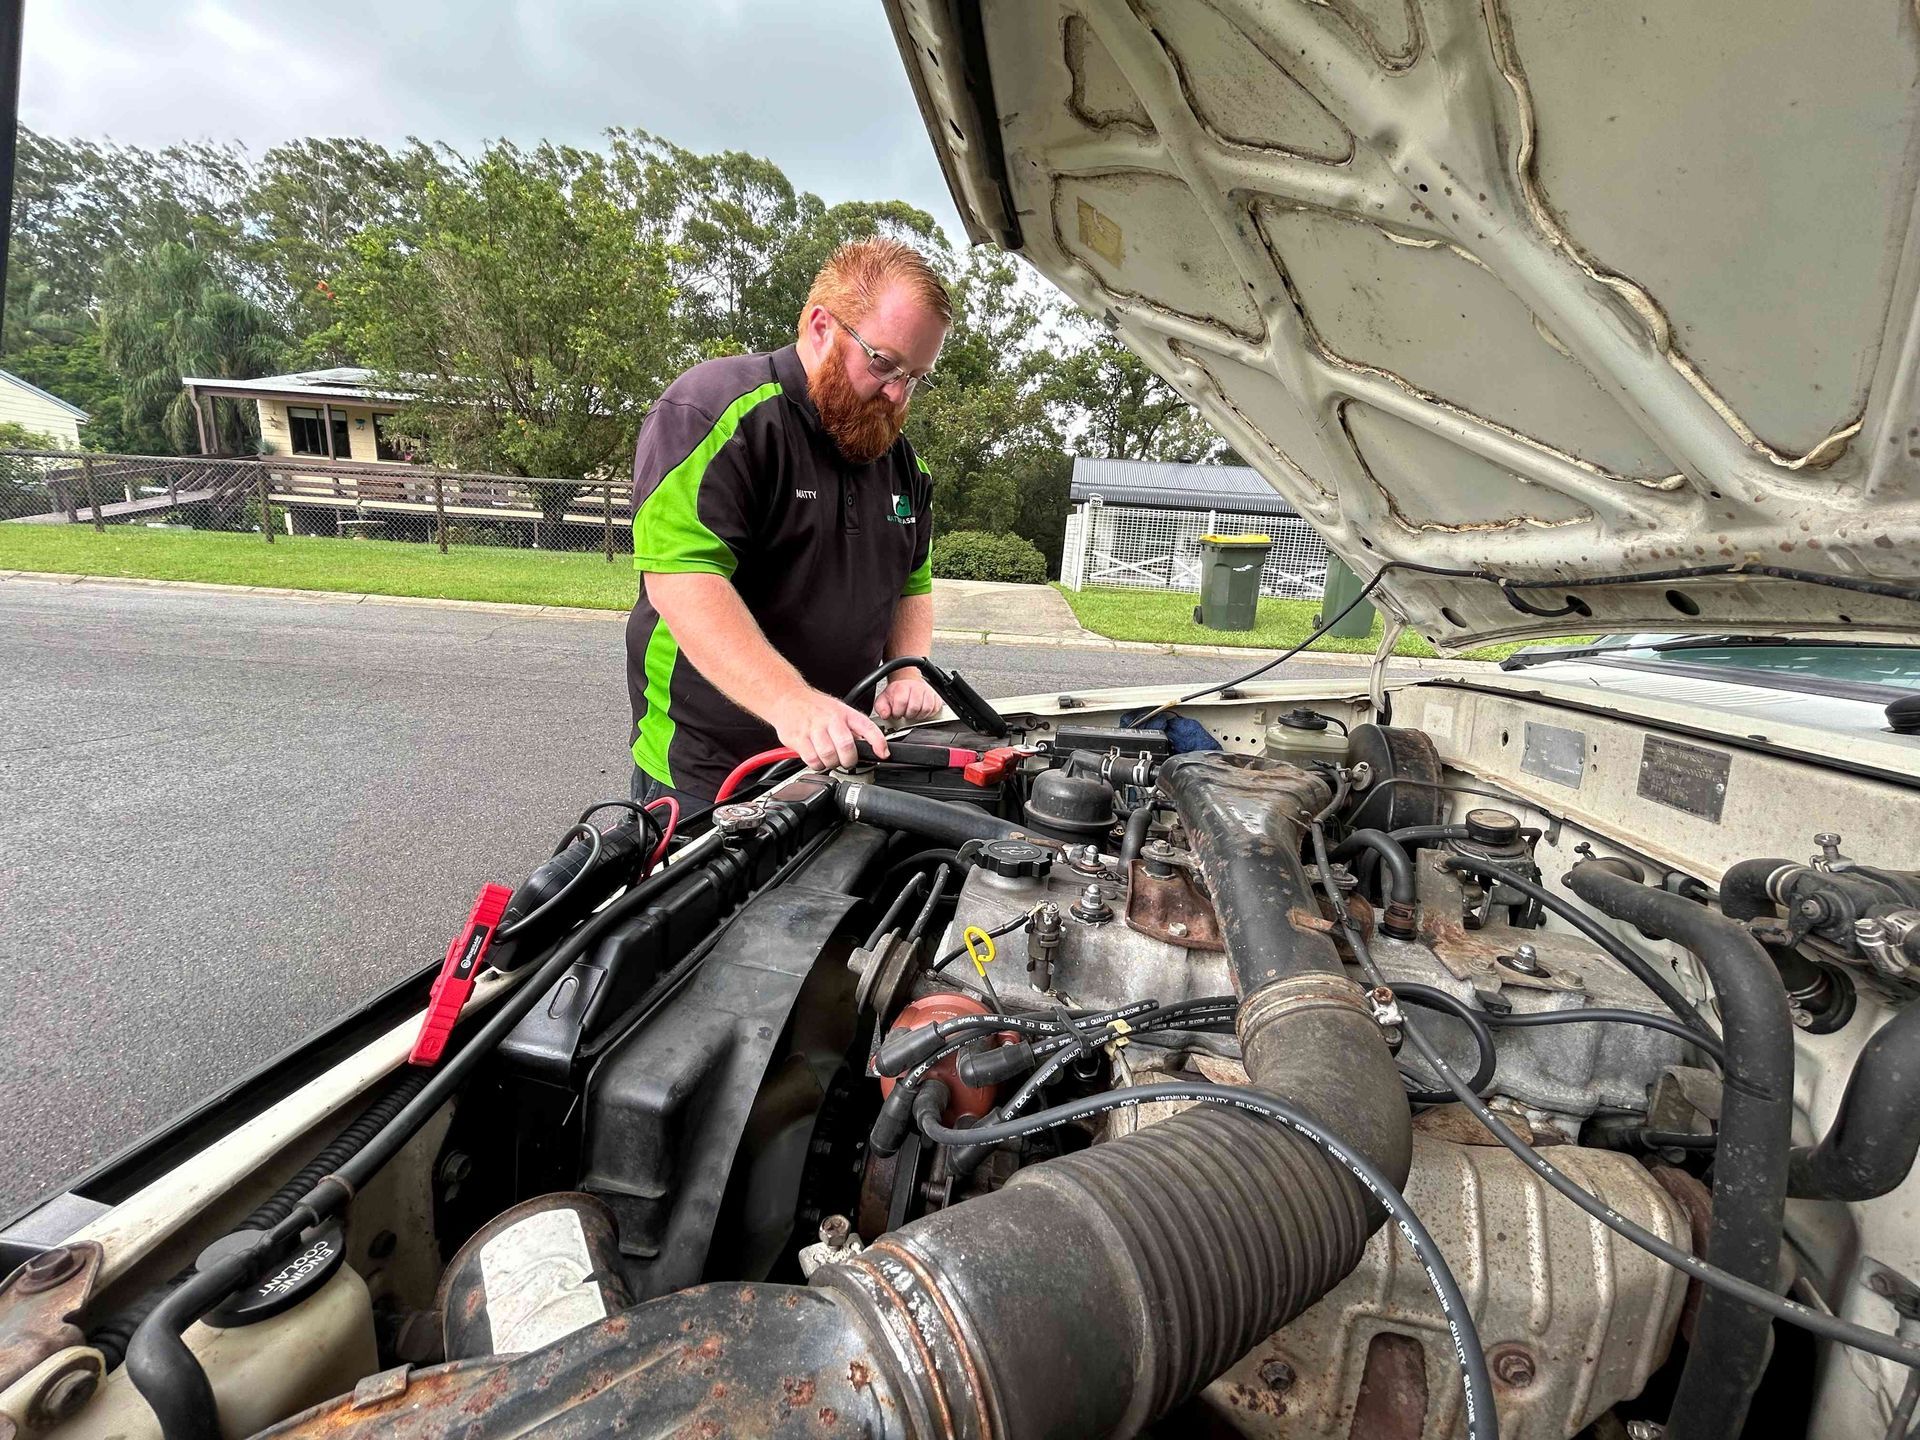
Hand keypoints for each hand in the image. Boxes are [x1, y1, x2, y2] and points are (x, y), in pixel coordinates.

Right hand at [769, 687, 890, 771]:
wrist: (787, 698)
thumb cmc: (815, 707)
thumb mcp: (839, 711)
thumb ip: (853, 729)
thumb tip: (870, 747)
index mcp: (844, 713)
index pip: (867, 727)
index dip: (878, 742)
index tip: (883, 754)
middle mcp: (830, 720)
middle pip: (846, 747)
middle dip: (849, 760)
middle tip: (846, 760)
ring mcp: (813, 729)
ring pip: (829, 756)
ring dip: (831, 763)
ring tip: (829, 758)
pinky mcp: (798, 738)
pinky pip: (812, 760)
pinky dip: (817, 764)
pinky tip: (816, 757)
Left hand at [873, 671, 944, 724]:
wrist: (907, 681)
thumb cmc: (897, 692)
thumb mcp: (884, 699)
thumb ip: (881, 708)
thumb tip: (885, 715)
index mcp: (902, 687)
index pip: (902, 702)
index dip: (898, 712)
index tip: (897, 713)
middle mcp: (917, 688)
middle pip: (915, 708)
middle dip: (908, 715)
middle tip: (905, 713)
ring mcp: (928, 692)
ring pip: (926, 709)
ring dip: (918, 715)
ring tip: (913, 713)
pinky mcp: (936, 697)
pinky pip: (935, 709)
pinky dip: (928, 714)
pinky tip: (921, 711)